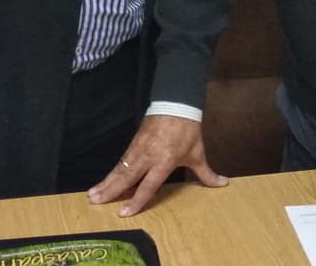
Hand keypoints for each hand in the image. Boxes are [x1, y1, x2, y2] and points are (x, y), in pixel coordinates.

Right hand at [87, 115, 227, 215]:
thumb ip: (207, 173)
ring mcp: (139, 148)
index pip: (148, 185)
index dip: (136, 200)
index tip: (123, 213)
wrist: (176, 103)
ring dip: (106, 181)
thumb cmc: (188, 131)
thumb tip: (223, 184)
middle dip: (110, 190)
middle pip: (127, 177)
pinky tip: (103, 180)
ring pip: (120, 168)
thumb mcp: (197, 153)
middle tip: (94, 202)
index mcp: (164, 161)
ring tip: (92, 195)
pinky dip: (112, 171)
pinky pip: (121, 160)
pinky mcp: (134, 141)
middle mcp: (148, 156)